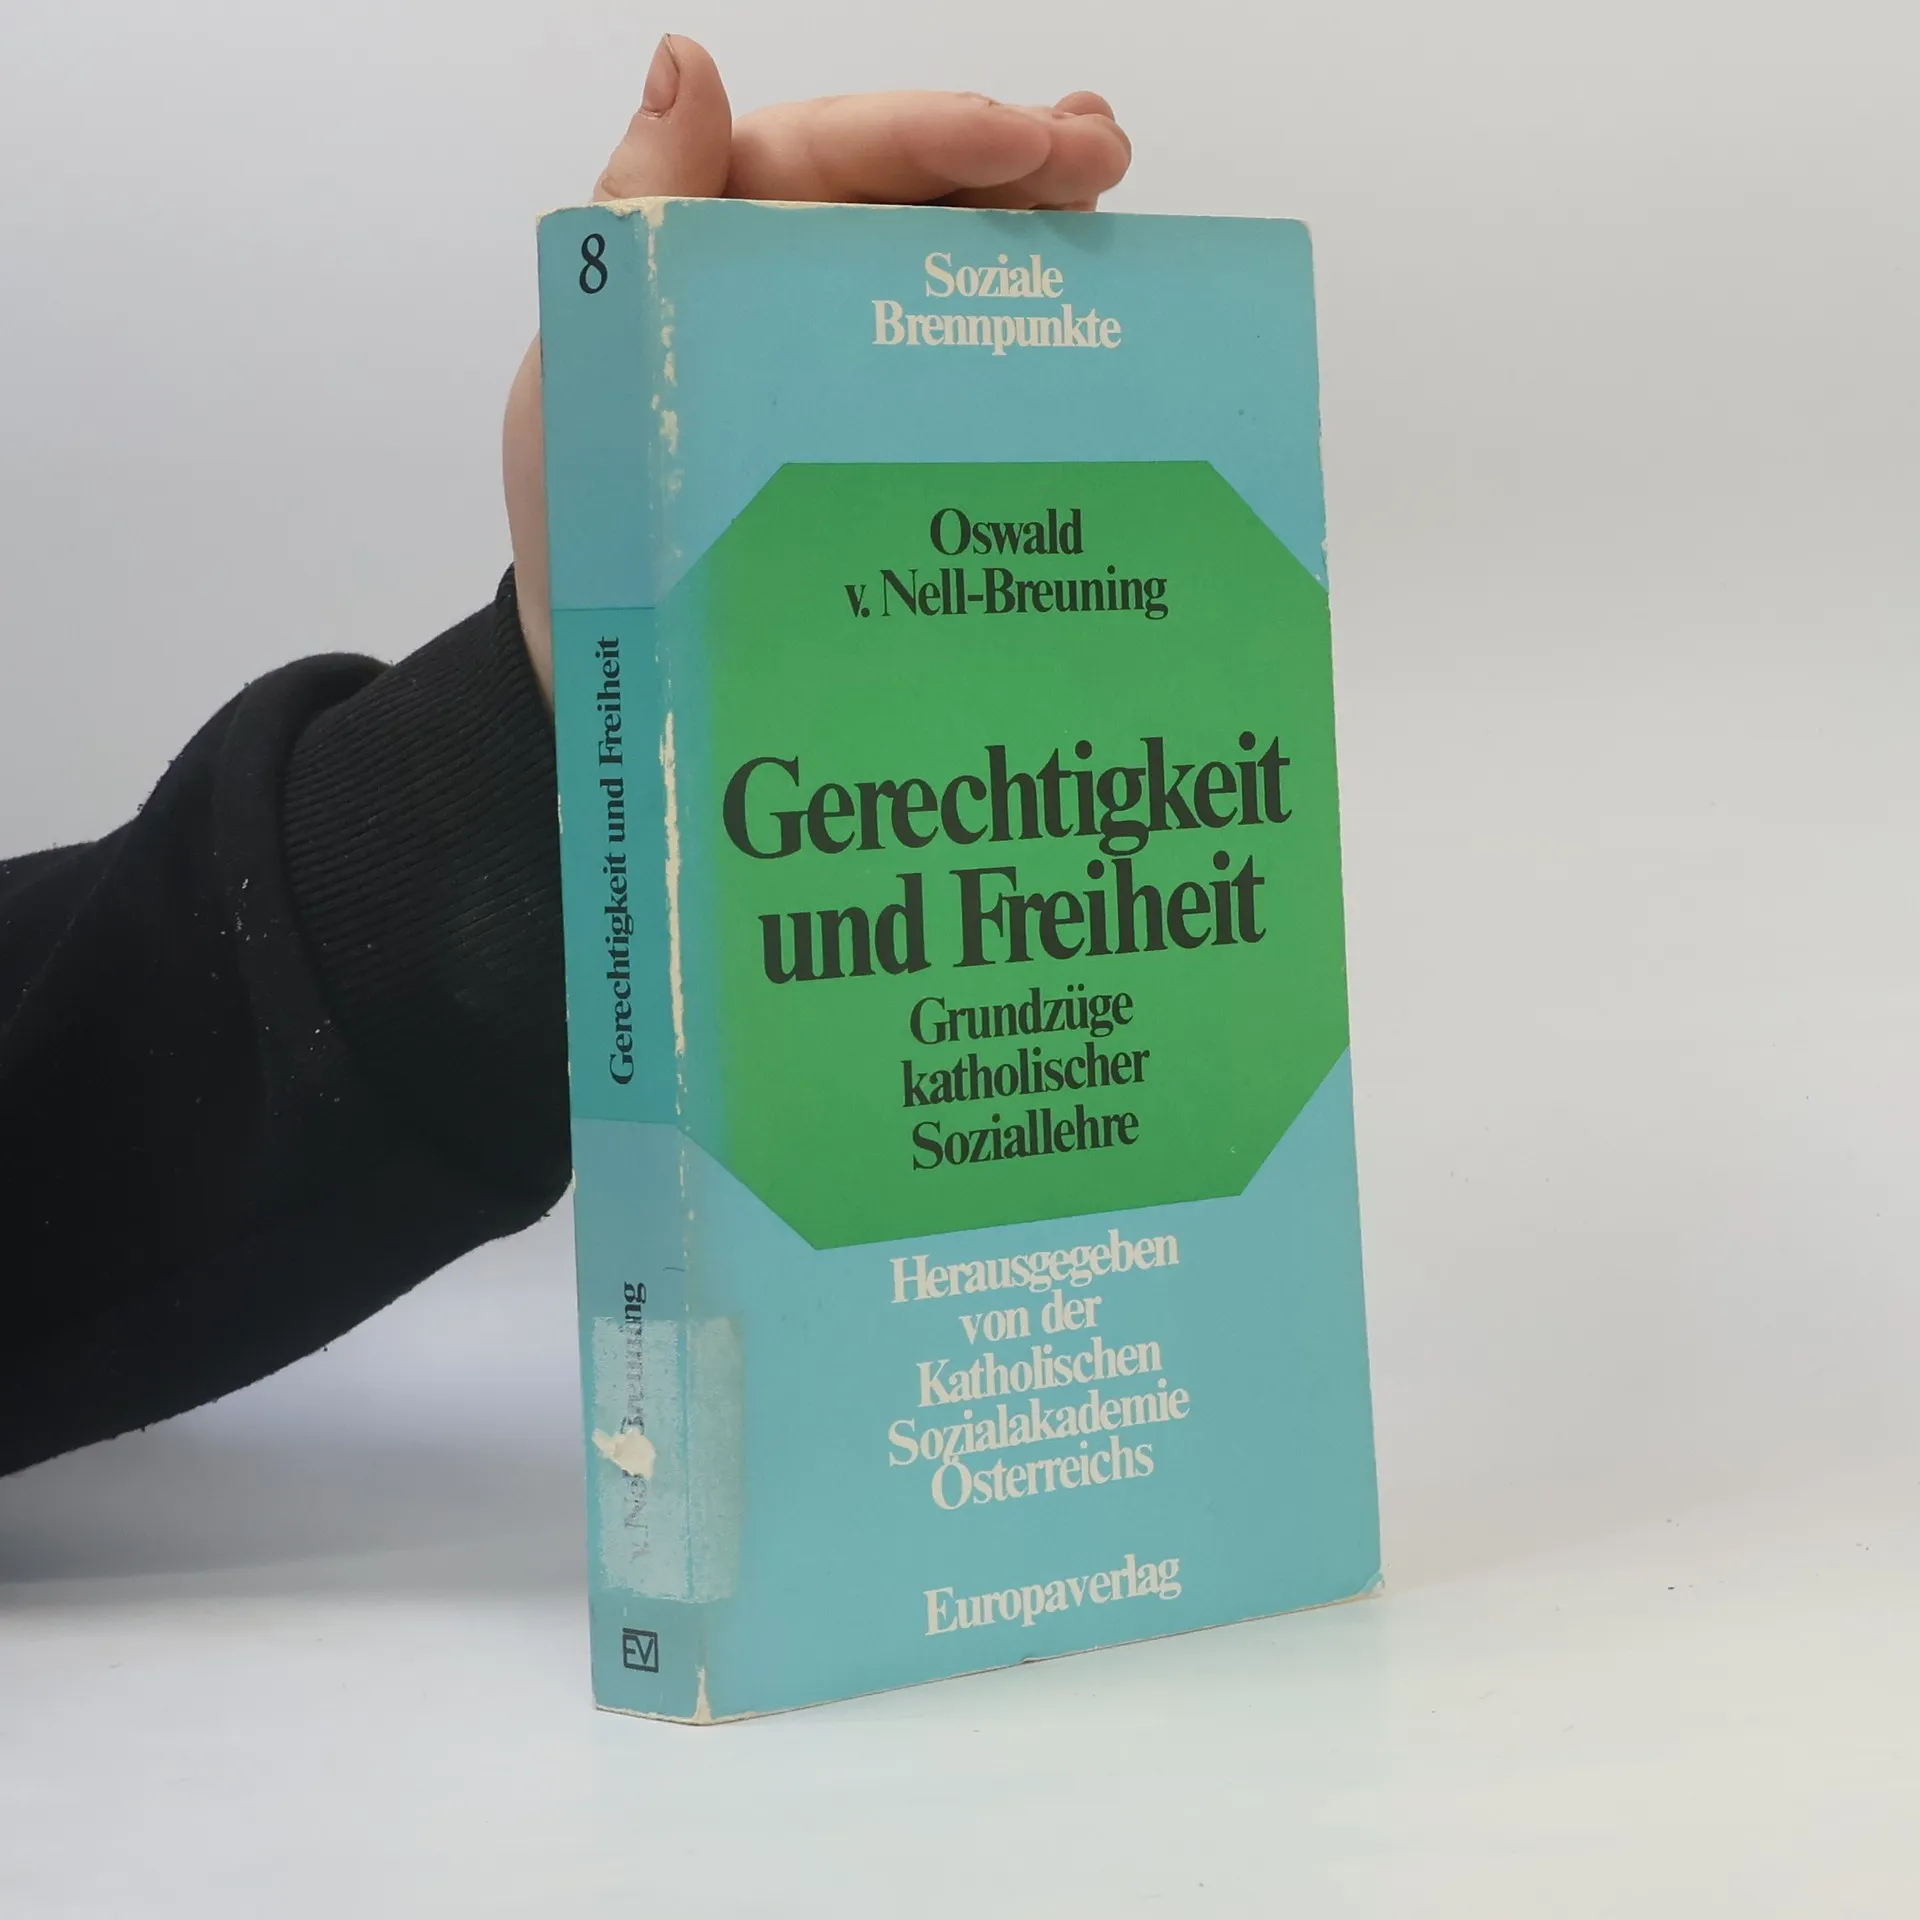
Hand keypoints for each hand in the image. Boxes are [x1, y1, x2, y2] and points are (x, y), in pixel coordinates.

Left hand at [503, 35, 1131, 697]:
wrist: (620, 662)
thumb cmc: (583, 521)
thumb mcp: (587, 366)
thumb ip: (639, 215)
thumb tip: (685, 60)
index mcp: (714, 243)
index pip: (832, 154)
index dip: (932, 136)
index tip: (1025, 141)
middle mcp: (787, 289)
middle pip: (910, 194)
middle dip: (1010, 159)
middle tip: (1101, 155)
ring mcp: (839, 364)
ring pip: (945, 265)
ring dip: (1032, 222)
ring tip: (1107, 194)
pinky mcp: (875, 439)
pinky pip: (955, 369)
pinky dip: (1020, 329)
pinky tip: (1082, 304)